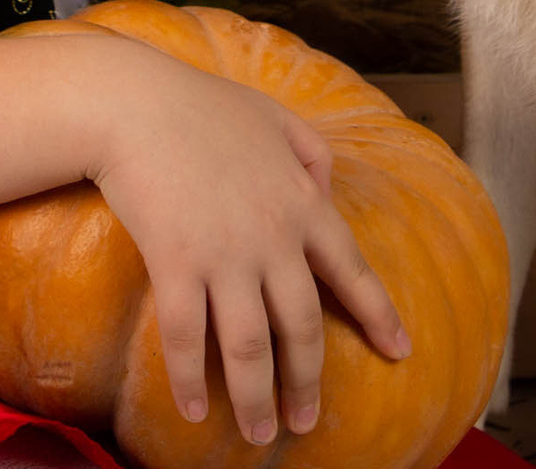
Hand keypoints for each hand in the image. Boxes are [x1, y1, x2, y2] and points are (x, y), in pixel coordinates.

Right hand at [83, 38, 409, 445]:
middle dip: (308, 381)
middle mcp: (273, 236)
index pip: (352, 269)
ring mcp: (225, 253)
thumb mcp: (274, 116)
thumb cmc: (201, 106)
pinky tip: (193, 410)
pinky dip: (190, 379)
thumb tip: (326, 186)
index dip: (377, 314)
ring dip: (256, 397)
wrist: (136, 103)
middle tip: (306, 422)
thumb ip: (310, 151)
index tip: (399, 352)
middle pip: (302, 325)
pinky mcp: (176, 262)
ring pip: (250, 345)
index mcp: (302, 201)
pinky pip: (187, 337)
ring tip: (259, 433)